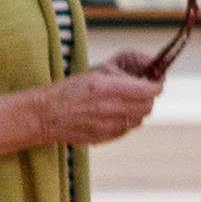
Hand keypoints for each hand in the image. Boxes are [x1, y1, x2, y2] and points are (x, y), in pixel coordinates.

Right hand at [0, 64, 157, 165]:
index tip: (154, 81)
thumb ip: (127, 66)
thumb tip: (151, 64)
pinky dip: (125, 121)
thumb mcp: (99, 70)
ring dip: (136, 110)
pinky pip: (126, 130)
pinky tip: (111, 114)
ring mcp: (108, 126)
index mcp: (109, 88)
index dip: (156, 84)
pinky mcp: (104, 138)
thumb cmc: (71, 88)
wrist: (44, 114)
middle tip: (139, 90)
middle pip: (147, 106)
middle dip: (147, 97)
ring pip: (139, 120)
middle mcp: (111, 108)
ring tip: (122, 102)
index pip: (150, 90)